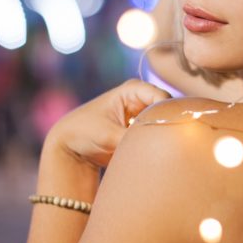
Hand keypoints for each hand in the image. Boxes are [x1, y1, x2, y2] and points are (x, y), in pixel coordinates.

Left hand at [48, 80, 169, 173]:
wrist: (70, 146)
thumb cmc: (84, 132)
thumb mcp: (109, 136)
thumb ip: (134, 139)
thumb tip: (159, 145)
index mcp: (133, 89)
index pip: (163, 98)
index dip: (170, 114)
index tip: (172, 133)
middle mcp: (142, 98)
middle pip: (168, 109)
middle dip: (170, 125)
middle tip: (171, 144)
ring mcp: (143, 113)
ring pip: (165, 123)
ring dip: (165, 135)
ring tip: (165, 150)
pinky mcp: (142, 129)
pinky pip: (158, 135)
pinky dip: (159, 143)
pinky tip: (161, 154)